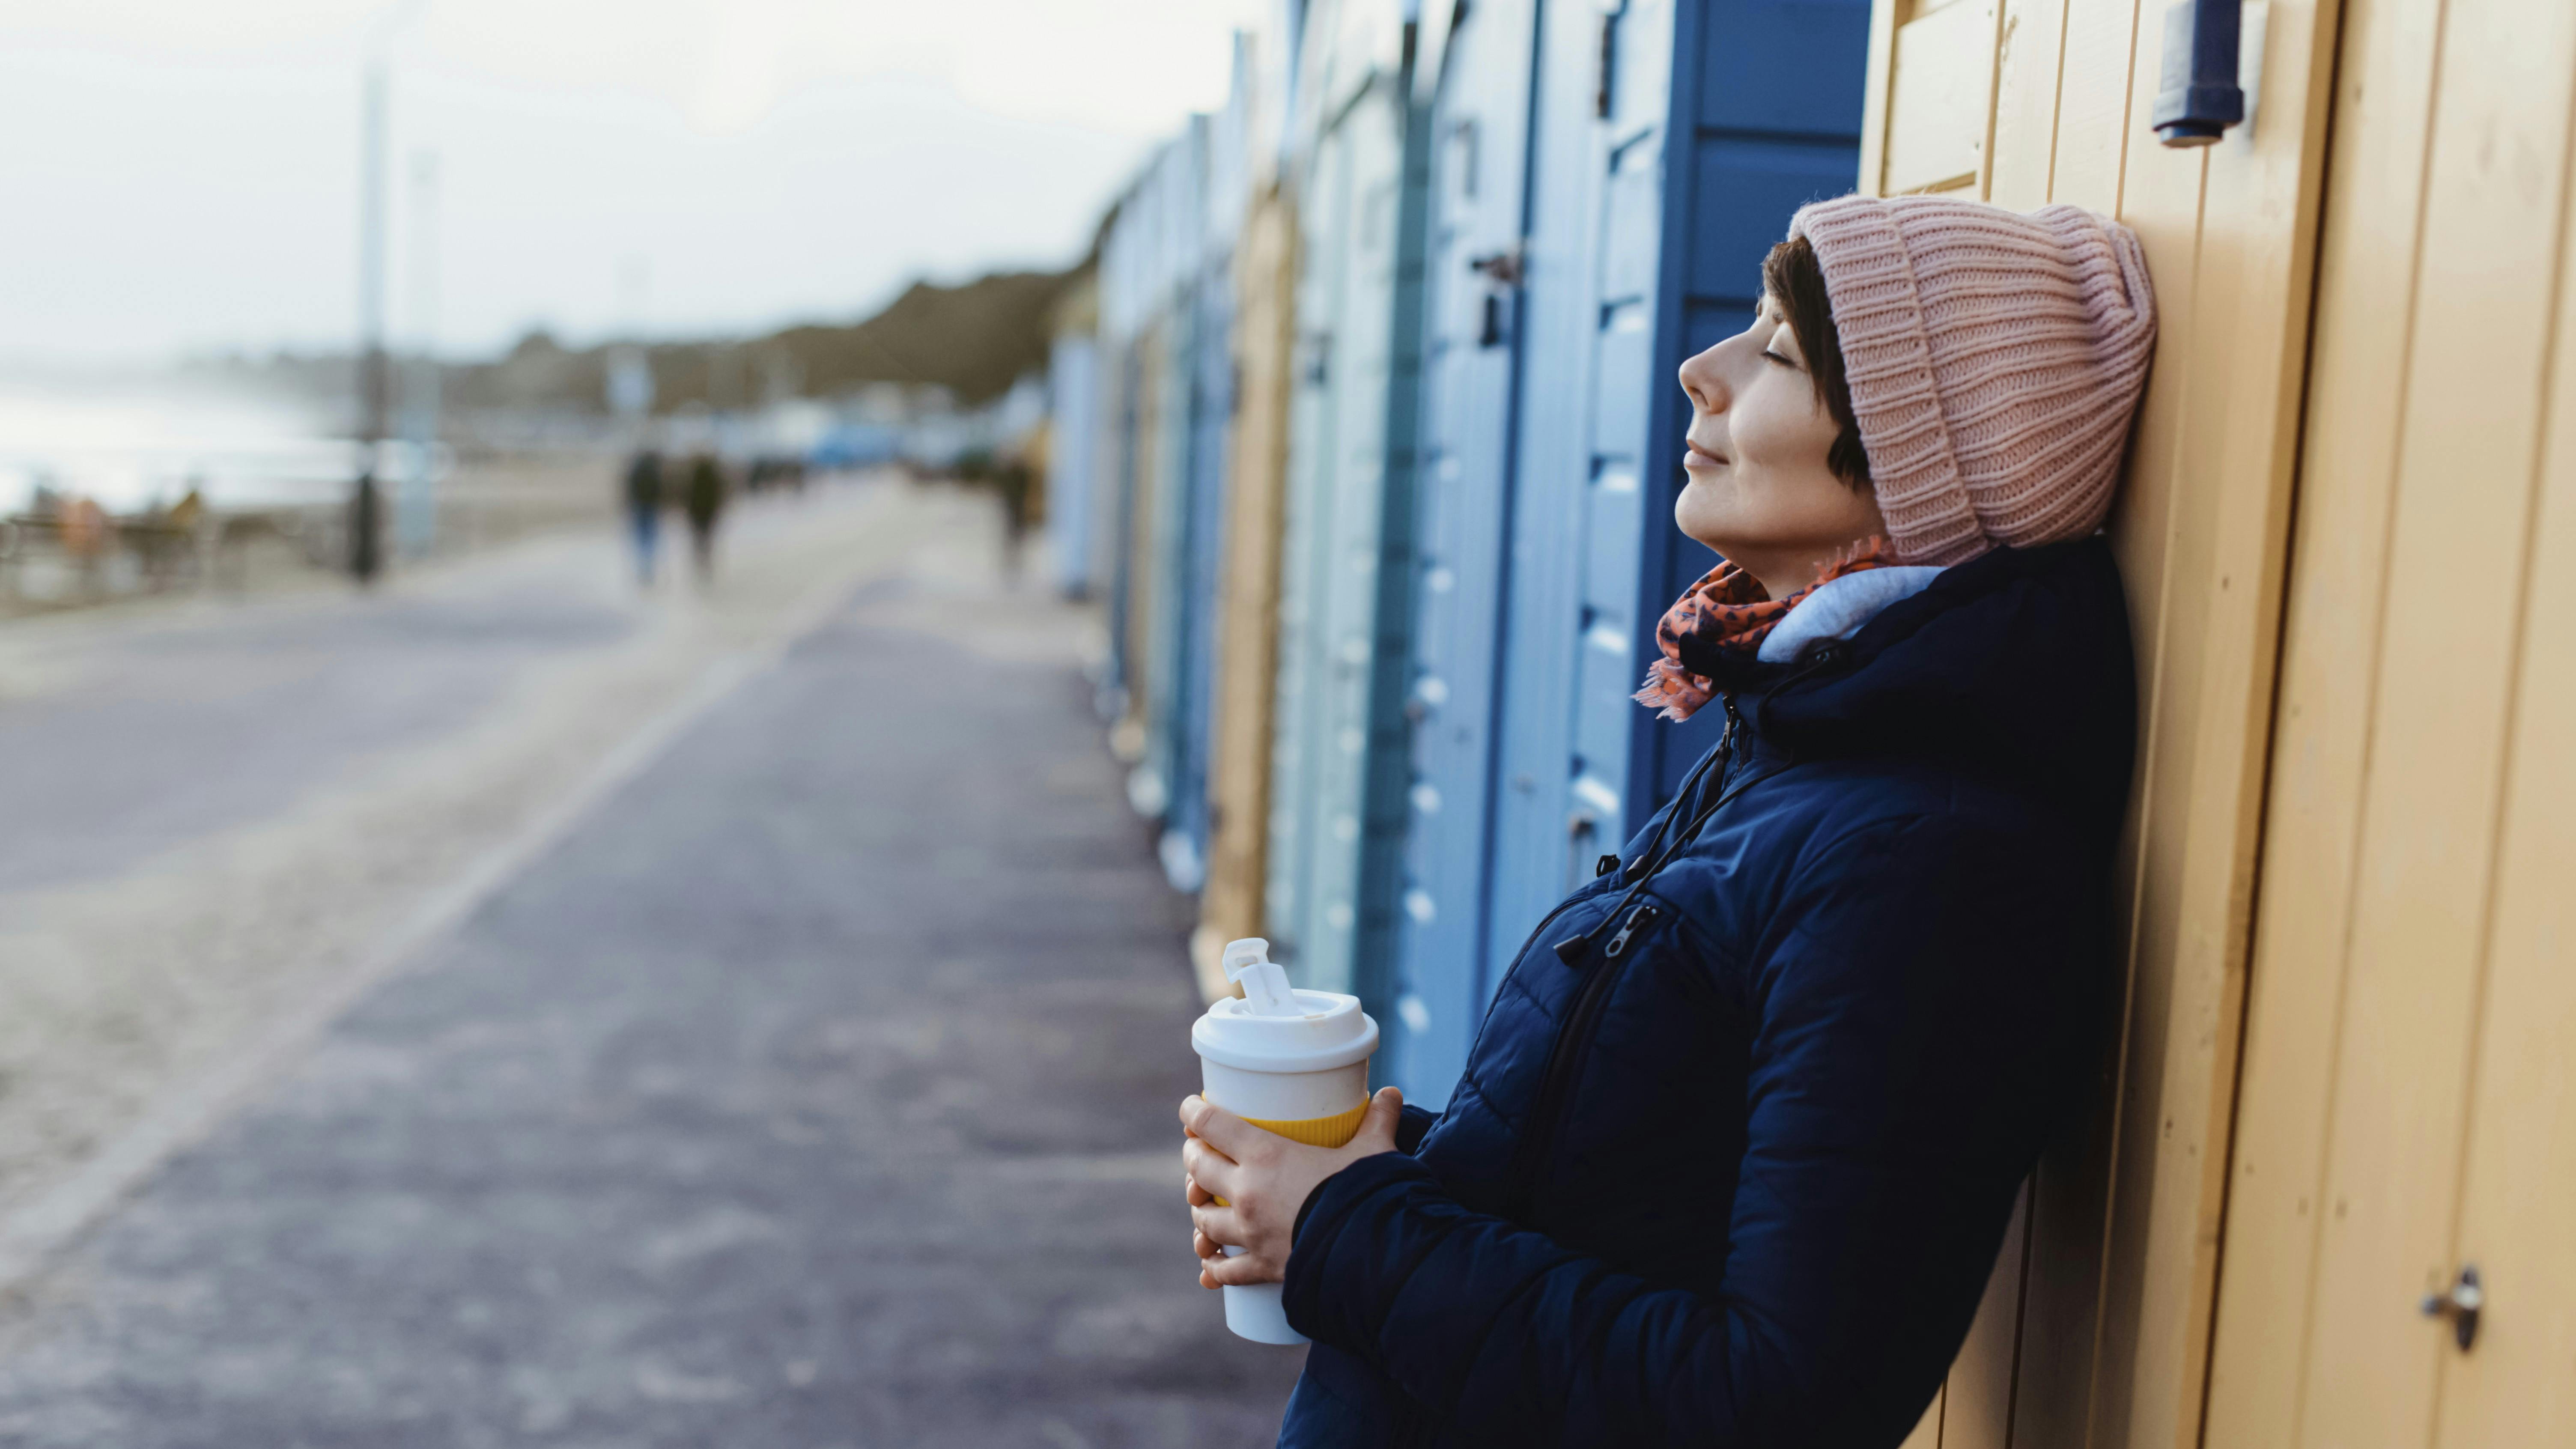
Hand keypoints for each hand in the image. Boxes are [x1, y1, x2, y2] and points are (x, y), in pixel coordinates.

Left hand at [1180, 1087, 1404, 1288]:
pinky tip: (1208, 1264)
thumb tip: (1392, 1094)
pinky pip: (1225, 1270)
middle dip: (1192, 1158)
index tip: (1188, 1110)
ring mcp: (1250, 1232)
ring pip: (1204, 1218)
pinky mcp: (1261, 1266)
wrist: (1372, 1256)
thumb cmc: (1369, 1194)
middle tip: (1197, 1152)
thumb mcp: (1375, 1151)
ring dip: (1199, 1207)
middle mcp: (1247, 1192)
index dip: (1193, 1115)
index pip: (1211, 1126)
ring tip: (1201, 1201)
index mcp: (1265, 1156)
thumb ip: (1379, 1121)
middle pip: (1198, 1169)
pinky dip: (1213, 1265)